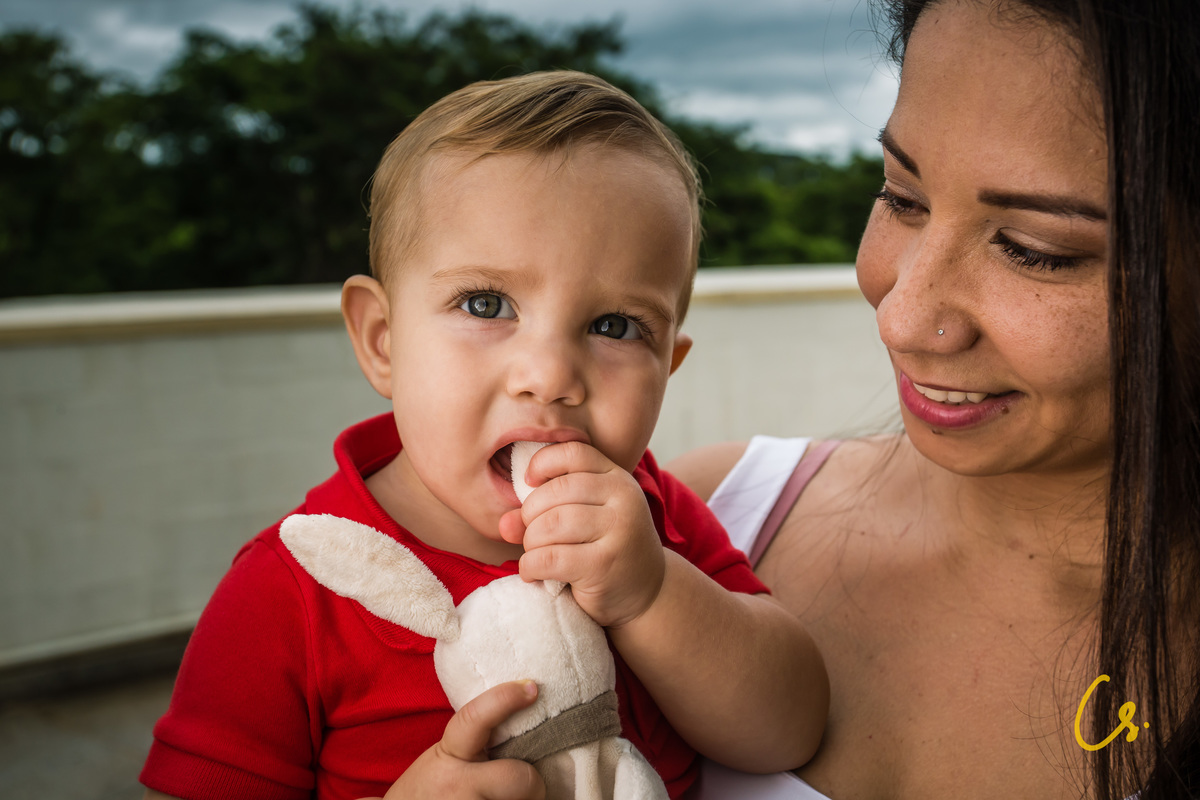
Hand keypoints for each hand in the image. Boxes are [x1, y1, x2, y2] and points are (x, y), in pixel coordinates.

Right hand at [369, 681, 545, 799]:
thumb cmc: (430, 790)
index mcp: (450, 754)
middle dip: (533, 784)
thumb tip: (525, 723)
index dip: (504, 699)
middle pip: (521, 778)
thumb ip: (476, 743)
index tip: (531, 688)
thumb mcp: (446, 758)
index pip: (475, 718)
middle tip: (528, 788)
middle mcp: (457, 784)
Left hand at [499, 442, 665, 627]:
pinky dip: (531, 566)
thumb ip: (543, 513)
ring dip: (531, 542)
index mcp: (617, 478)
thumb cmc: (605, 551)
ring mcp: (619, 530)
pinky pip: (550, 558)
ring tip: (535, 554)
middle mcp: (623, 498)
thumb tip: (505, 523)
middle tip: (532, 535)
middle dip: (530, 515)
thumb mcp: (581, 522)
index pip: (573, 452)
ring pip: (551, 524)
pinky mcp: (606, 564)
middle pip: (555, 492)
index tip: (528, 483)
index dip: (542, 463)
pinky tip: (534, 572)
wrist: (647, 594)